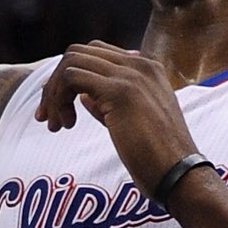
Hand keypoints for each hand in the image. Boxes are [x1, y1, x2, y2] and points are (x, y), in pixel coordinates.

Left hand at [37, 44, 196, 199]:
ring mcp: (131, 75)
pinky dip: (58, 98)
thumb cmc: (156, 157)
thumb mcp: (132, 122)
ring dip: (53, 93)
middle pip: (79, 53)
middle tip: (48, 118)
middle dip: (55, 83)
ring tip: (56, 125)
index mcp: (147, 69)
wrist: (179, 175)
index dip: (68, 79)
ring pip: (71, 61)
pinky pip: (70, 77)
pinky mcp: (120, 91)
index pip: (95, 54)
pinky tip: (66, 124)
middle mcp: (140, 65)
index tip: (59, 109)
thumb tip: (83, 96)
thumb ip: (108, 103)